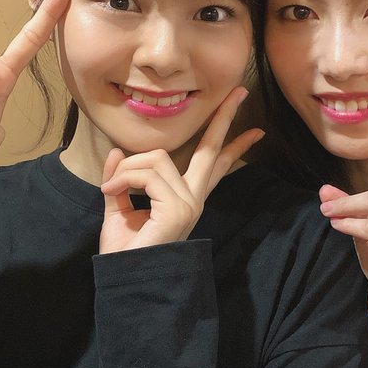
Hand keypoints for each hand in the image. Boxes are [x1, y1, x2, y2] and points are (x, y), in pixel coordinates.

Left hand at [98, 86, 262, 252]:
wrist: (124, 277)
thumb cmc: (124, 251)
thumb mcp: (118, 207)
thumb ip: (121, 180)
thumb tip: (117, 151)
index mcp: (186, 197)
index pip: (216, 166)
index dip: (235, 146)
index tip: (256, 131)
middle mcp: (193, 198)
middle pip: (212, 149)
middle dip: (224, 117)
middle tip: (239, 90)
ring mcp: (189, 202)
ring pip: (157, 157)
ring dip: (126, 169)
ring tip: (110, 189)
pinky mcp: (178, 207)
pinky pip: (146, 173)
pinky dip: (122, 178)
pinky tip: (111, 192)